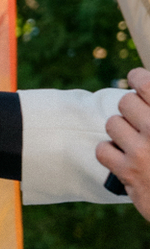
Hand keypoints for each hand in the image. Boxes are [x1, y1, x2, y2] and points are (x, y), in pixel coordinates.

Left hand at [97, 67, 149, 219]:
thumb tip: (143, 85)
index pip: (146, 84)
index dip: (137, 77)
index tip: (135, 79)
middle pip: (125, 101)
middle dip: (130, 109)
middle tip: (139, 120)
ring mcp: (142, 151)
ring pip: (112, 123)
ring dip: (120, 130)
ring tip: (133, 140)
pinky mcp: (127, 171)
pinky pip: (103, 149)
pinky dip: (110, 152)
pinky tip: (122, 156)